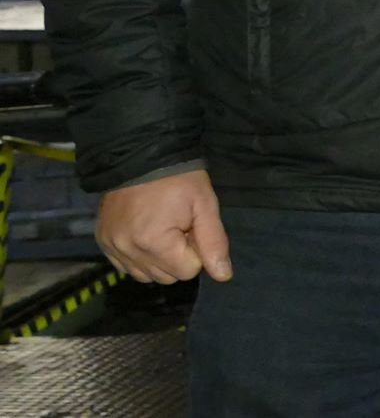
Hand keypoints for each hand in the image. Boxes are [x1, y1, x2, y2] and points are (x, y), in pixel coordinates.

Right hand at [96, 168, 231, 284]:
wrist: (141, 156)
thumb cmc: (179, 179)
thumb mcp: (205, 205)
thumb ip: (214, 242)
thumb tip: (224, 276)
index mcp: (153, 242)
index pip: (187, 271)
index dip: (196, 250)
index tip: (192, 226)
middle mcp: (127, 250)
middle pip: (166, 277)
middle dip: (179, 256)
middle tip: (179, 226)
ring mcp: (111, 247)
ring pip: (145, 275)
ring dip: (159, 260)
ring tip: (163, 229)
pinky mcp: (102, 242)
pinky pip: (126, 266)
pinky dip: (139, 257)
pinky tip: (146, 234)